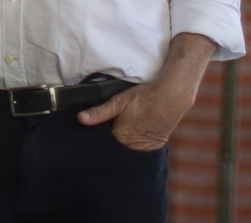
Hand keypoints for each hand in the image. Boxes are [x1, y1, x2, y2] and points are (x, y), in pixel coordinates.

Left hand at [76, 80, 194, 151]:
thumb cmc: (143, 99)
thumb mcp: (118, 101)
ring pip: (126, 152)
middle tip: (105, 138)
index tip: (91, 141)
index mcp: (120, 138)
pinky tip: (132, 139)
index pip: (103, 147)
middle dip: (109, 148)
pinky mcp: (152, 148)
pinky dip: (134, 148)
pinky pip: (138, 152)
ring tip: (121, 136)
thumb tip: (80, 118)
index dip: (97, 143)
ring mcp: (143, 149)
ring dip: (121, 148)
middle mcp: (131, 147)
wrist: (170, 99)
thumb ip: (99, 112)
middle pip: (114, 151)